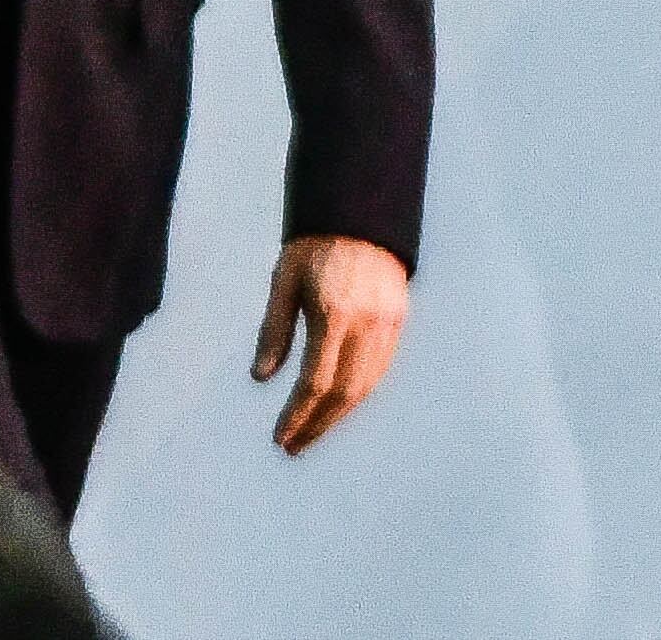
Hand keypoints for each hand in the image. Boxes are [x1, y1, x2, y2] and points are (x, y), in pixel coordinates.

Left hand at [252, 234, 409, 453]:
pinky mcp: (400, 324)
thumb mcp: (283, 280)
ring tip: (311, 433)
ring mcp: (389, 326)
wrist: (361, 216)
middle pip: (344, 394)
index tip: (281, 436)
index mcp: (334, 314)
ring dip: (338, 417)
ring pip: (366, 388)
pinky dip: (357, 396)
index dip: (298, 414)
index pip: (315, 381)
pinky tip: (338, 406)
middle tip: (294, 445)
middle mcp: (367, 325)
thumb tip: (261, 377)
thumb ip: (274, 330)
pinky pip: (379, 372)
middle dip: (317, 424)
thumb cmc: (313, 246)